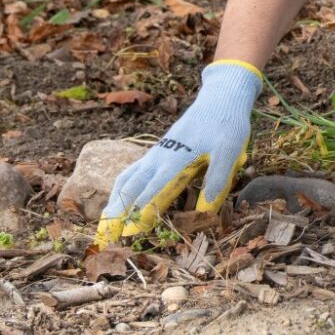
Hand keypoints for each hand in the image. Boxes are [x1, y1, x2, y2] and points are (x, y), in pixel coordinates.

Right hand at [94, 60, 262, 246]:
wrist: (221, 97)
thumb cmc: (227, 124)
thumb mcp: (230, 151)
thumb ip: (217, 179)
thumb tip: (206, 211)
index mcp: (176, 159)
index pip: (152, 192)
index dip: (140, 213)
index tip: (129, 235)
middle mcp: (160, 157)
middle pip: (130, 188)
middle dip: (116, 213)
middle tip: (104, 238)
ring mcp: (157, 153)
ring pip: (126, 178)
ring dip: (114, 201)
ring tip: (105, 223)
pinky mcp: (160, 150)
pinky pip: (133, 171)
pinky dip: (122, 188)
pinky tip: (121, 197)